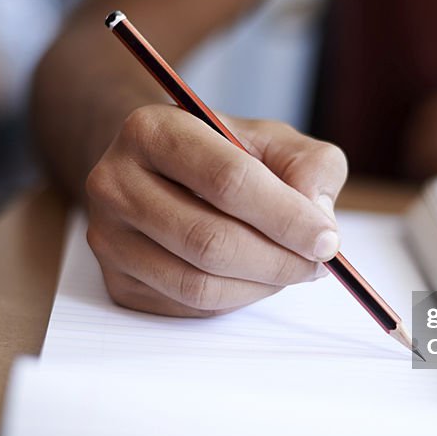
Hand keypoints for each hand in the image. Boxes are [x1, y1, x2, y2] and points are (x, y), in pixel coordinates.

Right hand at [85, 104, 346, 315]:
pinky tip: (254, 276)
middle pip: (209, 240)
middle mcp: (115, 181)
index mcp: (152, 130)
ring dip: (260, 285)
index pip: (227, 180)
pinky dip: (235, 298)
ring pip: (198, 283)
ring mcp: (109, 236)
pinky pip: (188, 306)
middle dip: (278, 260)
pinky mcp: (116, 281)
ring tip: (291, 268)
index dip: (285, 217)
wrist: (161, 170)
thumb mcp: (273, 140)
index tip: (327, 240)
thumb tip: (318, 218)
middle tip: (318, 263)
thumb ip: (310, 166)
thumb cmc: (223, 154)